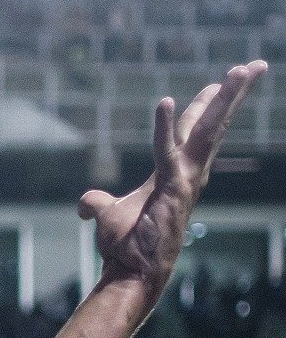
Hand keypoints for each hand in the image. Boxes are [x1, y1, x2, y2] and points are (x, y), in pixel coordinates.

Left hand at [78, 60, 266, 292]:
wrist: (130, 272)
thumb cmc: (125, 245)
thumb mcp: (108, 214)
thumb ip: (97, 202)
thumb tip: (85, 205)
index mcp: (175, 172)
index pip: (195, 132)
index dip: (207, 107)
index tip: (221, 82)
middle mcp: (189, 173)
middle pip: (212, 125)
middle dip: (232, 95)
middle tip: (252, 66)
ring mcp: (186, 180)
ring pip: (207, 131)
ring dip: (223, 100)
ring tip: (239, 71)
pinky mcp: (173, 188)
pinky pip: (166, 151)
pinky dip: (164, 127)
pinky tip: (164, 101)